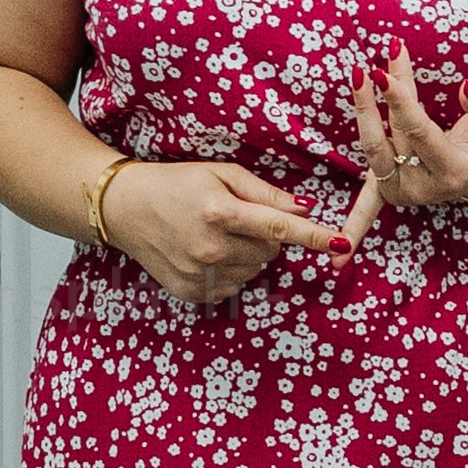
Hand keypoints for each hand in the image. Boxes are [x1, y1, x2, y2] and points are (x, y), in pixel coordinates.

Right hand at [98, 153, 364, 310]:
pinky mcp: (192, 292)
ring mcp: (200, 274)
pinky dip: (230, 270)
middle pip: (271, 250)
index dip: (315, 237)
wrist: (125, 208)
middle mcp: (211, 247)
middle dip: (266, 235)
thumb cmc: (176, 183)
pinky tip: (206, 252)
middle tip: (236, 217)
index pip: (280, 228)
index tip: (343, 244)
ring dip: (248, 254)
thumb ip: (264, 193)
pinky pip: (234, 285)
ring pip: (255, 270)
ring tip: (217, 234)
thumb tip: (304, 209)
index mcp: (219, 212)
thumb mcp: (220, 174)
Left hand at [349, 56, 467, 217]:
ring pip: (376, 149)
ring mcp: (405, 195)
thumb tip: (466, 88)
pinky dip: (354, 225)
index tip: (383, 72)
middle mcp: (426, 190)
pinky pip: (366, 208)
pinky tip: (337, 258)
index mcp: (454, 173)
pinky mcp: (391, 194)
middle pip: (393, 137)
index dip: (400, 102)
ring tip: (359, 77)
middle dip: (380, 101)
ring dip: (364, 114)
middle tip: (367, 69)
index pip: (419, 132)